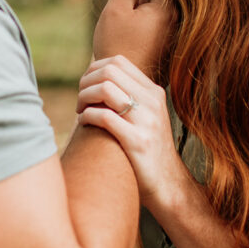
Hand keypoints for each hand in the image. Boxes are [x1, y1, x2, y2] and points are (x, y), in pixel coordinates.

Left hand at [76, 55, 186, 208]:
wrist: (168, 186)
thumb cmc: (148, 151)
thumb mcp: (146, 117)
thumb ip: (129, 98)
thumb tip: (96, 80)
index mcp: (154, 92)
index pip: (118, 61)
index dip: (94, 69)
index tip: (85, 87)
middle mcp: (153, 102)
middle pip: (109, 71)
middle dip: (86, 82)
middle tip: (80, 100)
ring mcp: (147, 121)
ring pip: (105, 89)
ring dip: (84, 97)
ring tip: (80, 111)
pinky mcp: (138, 141)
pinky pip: (104, 116)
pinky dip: (87, 116)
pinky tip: (84, 124)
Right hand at [92, 0, 174, 81]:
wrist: (123, 85)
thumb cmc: (117, 46)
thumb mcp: (115, 9)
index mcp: (167, 9)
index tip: (124, 6)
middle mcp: (177, 23)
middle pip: (158, 0)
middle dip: (140, 5)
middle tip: (125, 22)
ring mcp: (175, 39)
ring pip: (156, 17)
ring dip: (142, 20)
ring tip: (128, 35)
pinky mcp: (170, 52)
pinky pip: (157, 34)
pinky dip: (146, 36)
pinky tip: (134, 47)